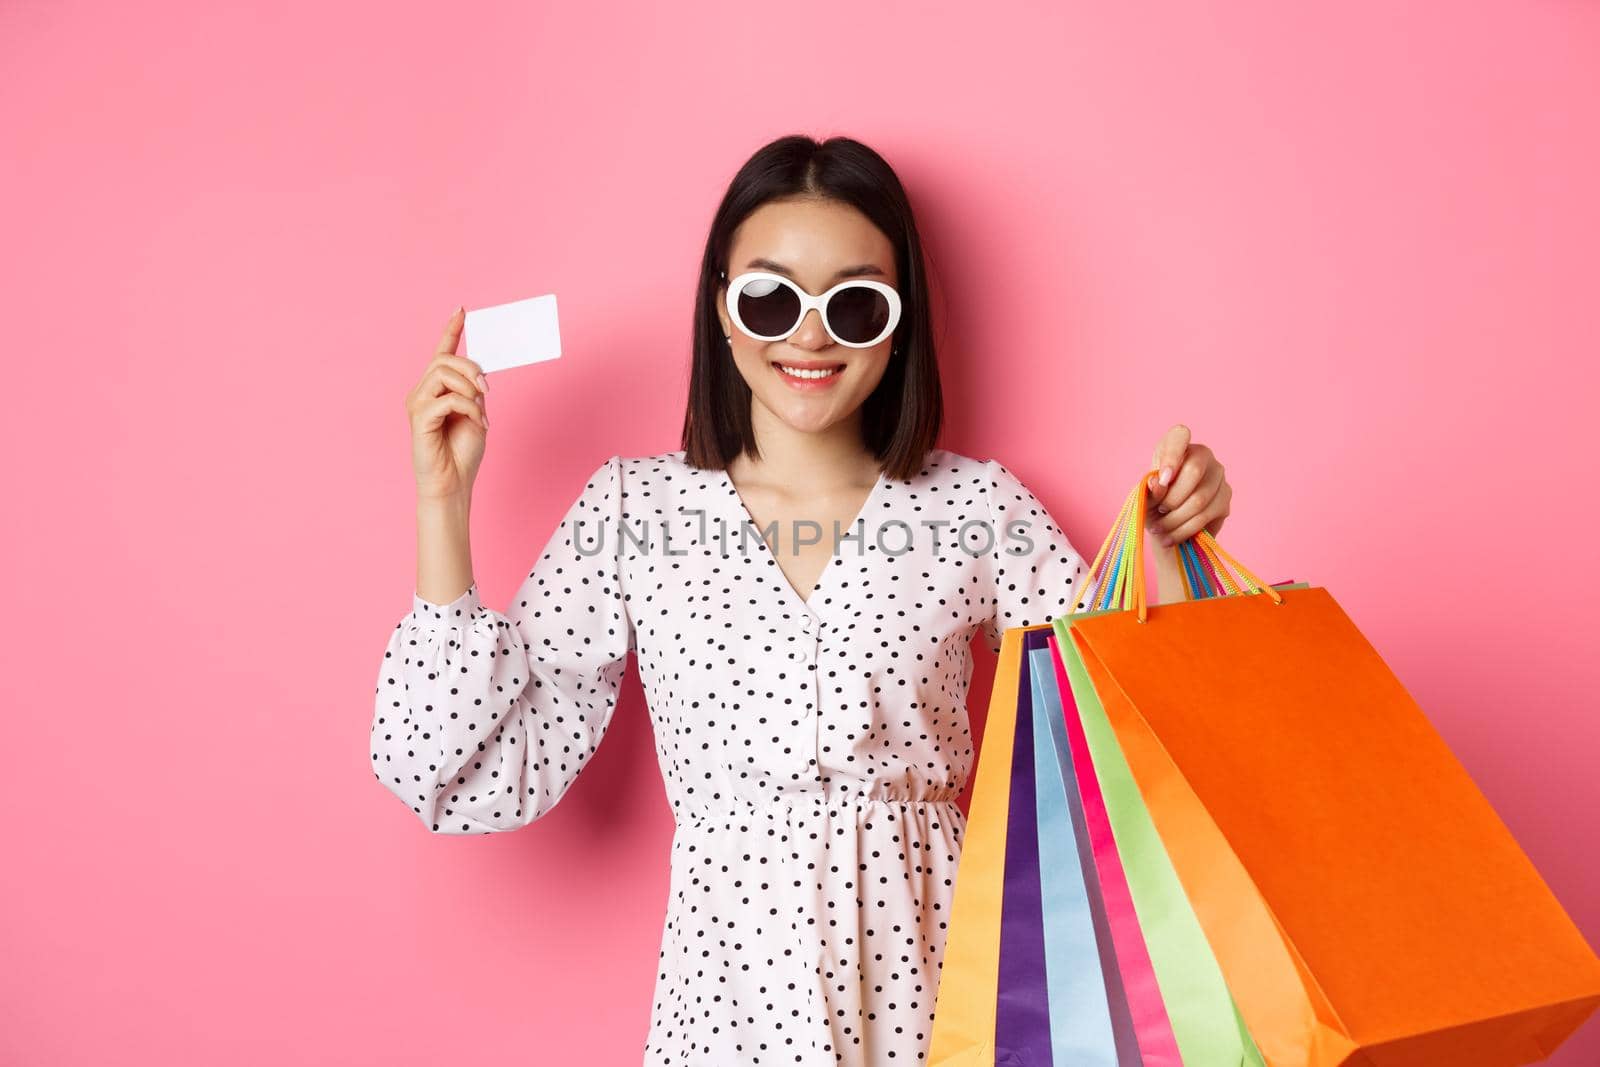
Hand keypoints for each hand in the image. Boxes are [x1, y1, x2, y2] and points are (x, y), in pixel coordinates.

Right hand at [407, 306, 490, 501]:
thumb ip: (475, 392)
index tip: (461, 310)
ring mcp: (418, 404)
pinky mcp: (419, 419)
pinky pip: (446, 398)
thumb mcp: (476, 415)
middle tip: (487, 390)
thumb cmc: (461, 453)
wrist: (453, 484)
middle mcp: (422, 392)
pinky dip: (467, 407)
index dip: (451, 330)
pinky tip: (477, 423)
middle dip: (471, 368)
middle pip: (444, 359)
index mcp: (437, 389)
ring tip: (480, 410)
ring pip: (442, 373)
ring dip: (469, 387)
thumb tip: (479, 374)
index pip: (441, 352)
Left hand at [1144, 424, 1231, 546]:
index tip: (1162, 479)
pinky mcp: (1226, 497)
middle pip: (1194, 471)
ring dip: (1174, 520)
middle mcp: (1203, 455)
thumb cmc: (1153, 503)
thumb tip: (1157, 482)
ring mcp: (1218, 474)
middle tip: (1157, 512)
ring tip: (1158, 530)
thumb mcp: (1146, 495)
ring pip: (1199, 499)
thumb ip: (1150, 488)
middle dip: (1171, 498)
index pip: (1179, 435)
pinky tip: (1169, 537)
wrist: (1168, 526)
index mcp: (1178, 446)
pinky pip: (1205, 516)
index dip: (1172, 456)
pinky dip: (1183, 530)